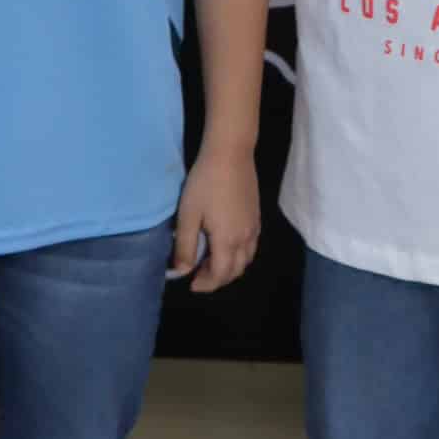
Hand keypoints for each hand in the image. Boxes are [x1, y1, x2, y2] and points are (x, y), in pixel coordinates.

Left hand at [173, 143, 259, 292]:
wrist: (231, 154)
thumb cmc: (205, 183)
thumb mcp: (188, 215)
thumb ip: (184, 246)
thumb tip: (181, 272)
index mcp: (228, 241)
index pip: (220, 275)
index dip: (206, 284)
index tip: (191, 285)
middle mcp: (245, 238)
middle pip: (236, 271)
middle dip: (218, 279)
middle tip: (198, 274)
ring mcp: (254, 227)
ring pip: (246, 260)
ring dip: (230, 268)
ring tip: (211, 261)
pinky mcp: (257, 217)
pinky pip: (251, 246)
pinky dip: (239, 255)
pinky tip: (225, 244)